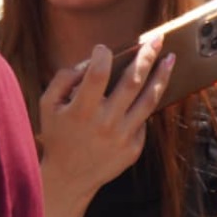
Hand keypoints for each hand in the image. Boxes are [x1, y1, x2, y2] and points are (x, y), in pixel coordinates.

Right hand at [37, 40, 174, 207]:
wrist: (69, 177)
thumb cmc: (56, 136)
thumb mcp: (47, 105)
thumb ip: (62, 80)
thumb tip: (86, 63)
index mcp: (80, 110)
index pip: (98, 74)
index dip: (102, 56)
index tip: (103, 48)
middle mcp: (105, 122)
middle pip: (132, 82)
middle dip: (145, 57)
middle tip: (156, 39)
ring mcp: (123, 136)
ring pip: (148, 100)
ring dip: (161, 76)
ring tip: (170, 59)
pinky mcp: (134, 147)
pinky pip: (143, 121)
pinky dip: (145, 104)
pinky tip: (148, 92)